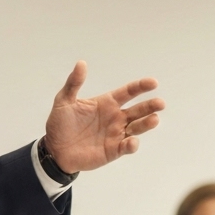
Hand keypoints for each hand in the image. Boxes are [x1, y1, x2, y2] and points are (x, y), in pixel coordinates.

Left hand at [44, 61, 164, 173]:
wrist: (54, 150)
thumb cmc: (60, 124)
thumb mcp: (64, 100)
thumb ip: (74, 83)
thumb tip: (81, 63)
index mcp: (107, 103)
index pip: (128, 92)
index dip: (140, 87)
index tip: (153, 83)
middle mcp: (115, 118)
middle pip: (138, 110)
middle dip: (150, 106)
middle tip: (160, 103)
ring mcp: (116, 134)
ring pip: (137, 127)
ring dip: (146, 124)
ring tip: (154, 119)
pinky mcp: (113, 150)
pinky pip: (126, 147)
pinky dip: (131, 144)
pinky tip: (132, 141)